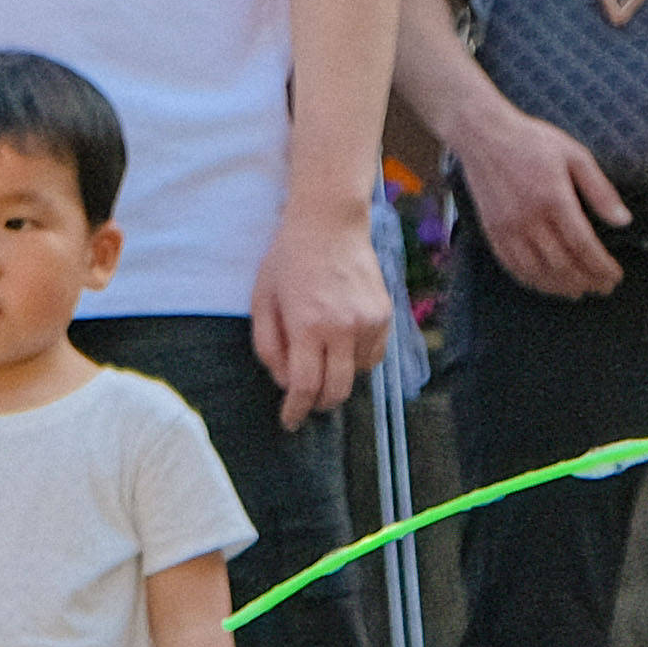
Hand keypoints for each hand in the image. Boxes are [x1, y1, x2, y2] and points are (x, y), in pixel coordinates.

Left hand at [252, 204, 392, 427]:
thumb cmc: (287, 261)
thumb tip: (283, 382)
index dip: (296, 411)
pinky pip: (374, 355)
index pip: (305, 387)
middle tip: (305, 402)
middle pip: (336, 391)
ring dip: (337, 377)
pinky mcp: (385, 314)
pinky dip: (357, 360)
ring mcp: (369, 321)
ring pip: (357, 375)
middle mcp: (343, 328)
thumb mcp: (262, 302)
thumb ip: (268, 347)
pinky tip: (341, 344)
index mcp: (308, 326)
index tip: (289, 421)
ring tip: (321, 358)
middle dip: (318, 404)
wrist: (329, 225)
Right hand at [450, 110, 629, 298]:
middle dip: (586, 280)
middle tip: (603, 288)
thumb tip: (622, 220)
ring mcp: (507, 227)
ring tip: (578, 291)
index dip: (601, 266)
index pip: (583, 245)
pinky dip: (531, 280)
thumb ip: (600, 190)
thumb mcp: (576, 156)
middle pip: (562, 264)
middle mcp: (529, 218)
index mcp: (554, 199)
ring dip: (560, 287)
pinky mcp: (492, 231)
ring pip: (536, 271)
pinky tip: (545, 284)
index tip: (615, 276)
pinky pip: (512, 265)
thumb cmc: (531, 142)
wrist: (483, 135)